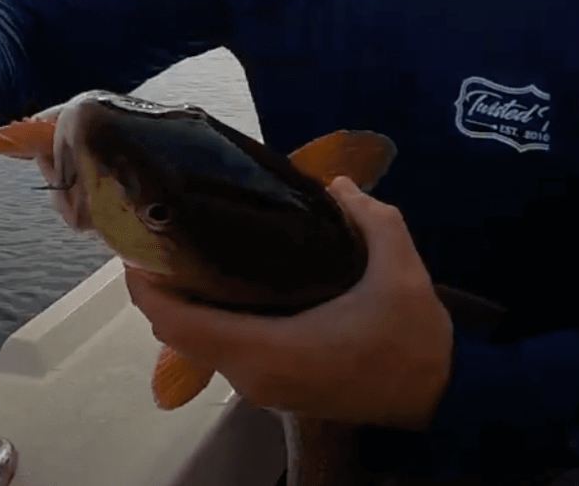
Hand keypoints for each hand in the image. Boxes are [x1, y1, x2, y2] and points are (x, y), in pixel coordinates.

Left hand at [125, 177, 454, 430]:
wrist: (442, 398)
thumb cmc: (413, 339)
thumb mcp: (399, 267)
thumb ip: (367, 216)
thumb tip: (336, 181)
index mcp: (268, 349)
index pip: (176, 321)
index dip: (146, 281)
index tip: (136, 238)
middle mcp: (252, 376)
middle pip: (177, 330)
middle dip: (160, 282)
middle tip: (164, 228)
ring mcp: (261, 387)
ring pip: (197, 343)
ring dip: (183, 299)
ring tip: (189, 244)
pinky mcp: (275, 387)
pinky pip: (221, 349)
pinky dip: (208, 316)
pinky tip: (224, 276)